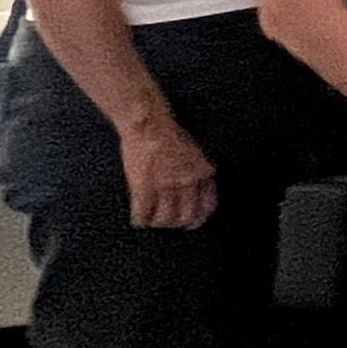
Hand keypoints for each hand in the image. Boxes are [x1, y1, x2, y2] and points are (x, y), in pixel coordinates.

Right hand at [117, 115, 217, 230]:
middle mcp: (187, 182)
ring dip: (158, 223)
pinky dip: (140, 220)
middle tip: (169, 224)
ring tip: (152, 221)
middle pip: (186, 215)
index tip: (192, 223)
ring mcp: (165, 186)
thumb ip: (195, 170)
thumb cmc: (169, 132)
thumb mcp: (194, 152)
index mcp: (202, 172)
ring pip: (164, 218)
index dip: (199, 218)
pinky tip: (138, 219)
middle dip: (177, 223)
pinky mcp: (144, 187)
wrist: (149, 123)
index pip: (208, 205)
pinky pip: (143, 213)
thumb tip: (193, 188)